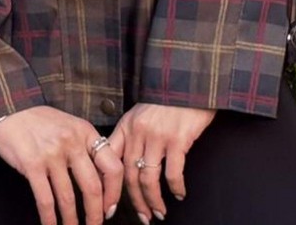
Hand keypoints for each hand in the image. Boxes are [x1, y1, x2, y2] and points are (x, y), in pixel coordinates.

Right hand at [0, 106, 124, 224]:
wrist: (9, 107)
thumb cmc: (39, 119)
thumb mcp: (69, 125)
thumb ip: (84, 147)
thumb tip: (99, 180)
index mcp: (85, 131)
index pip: (112, 166)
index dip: (114, 193)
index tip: (110, 209)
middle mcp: (72, 142)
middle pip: (93, 187)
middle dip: (95, 215)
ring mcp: (52, 153)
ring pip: (68, 198)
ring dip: (72, 221)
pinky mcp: (32, 164)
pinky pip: (45, 200)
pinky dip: (49, 219)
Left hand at [108, 103, 215, 222]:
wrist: (187, 83)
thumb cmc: (165, 101)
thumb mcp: (139, 114)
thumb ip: (129, 136)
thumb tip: (123, 166)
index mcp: (126, 126)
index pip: (111, 161)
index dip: (109, 188)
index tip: (109, 207)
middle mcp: (138, 132)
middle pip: (129, 175)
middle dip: (135, 202)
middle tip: (143, 217)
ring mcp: (157, 136)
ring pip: (148, 179)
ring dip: (153, 201)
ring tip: (159, 213)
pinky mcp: (177, 139)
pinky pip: (172, 173)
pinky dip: (176, 188)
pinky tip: (179, 194)